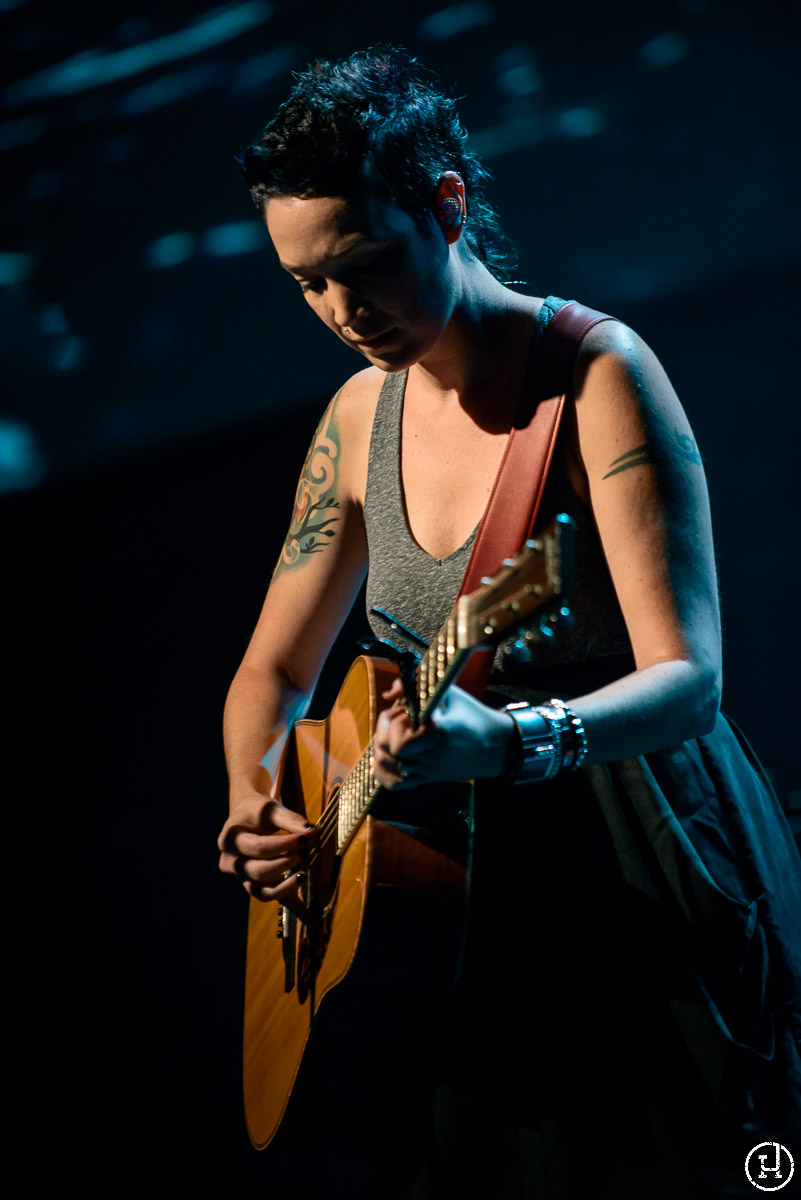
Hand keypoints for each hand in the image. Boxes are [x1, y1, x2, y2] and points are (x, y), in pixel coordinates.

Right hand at [217, 794, 317, 919]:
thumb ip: (289, 819)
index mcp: (229, 840)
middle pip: (258, 871)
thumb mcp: (270, 809)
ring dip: (285, 886)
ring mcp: (240, 878)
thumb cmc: (257, 812)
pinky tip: (310, 919)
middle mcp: (230, 862)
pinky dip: (292, 908)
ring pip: (260, 891)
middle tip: (307, 851)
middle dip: (285, 863)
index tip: (308, 836)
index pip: (258, 847)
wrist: (245, 817)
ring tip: (304, 876)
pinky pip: (272, 899)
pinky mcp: (254, 886)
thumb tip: (311, 833)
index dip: (284, 844)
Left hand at [372, 678, 514, 789]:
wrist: (495, 745)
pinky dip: (383, 773)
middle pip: (390, 750)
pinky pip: (396, 784)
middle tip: (394, 719)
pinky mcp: (428, 779)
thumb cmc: (472, 715)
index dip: (394, 720)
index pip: (400, 735)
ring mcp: (428, 770)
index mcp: (436, 733)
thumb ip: (416, 686)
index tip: (405, 709)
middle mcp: (430, 755)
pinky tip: (385, 758)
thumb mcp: (449, 692)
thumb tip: (390, 693)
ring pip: (389, 767)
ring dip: (382, 747)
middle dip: (384, 731)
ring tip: (389, 734)